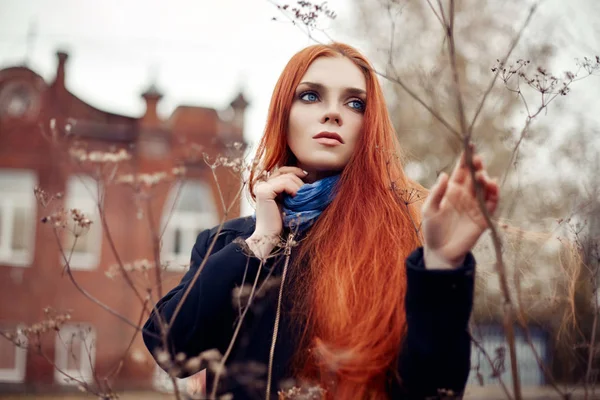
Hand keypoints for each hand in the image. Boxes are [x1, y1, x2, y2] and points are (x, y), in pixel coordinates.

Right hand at [246, 166, 306, 257]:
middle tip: (306, 192)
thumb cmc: (280, 223)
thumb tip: (307, 176)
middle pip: (285, 173)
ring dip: (298, 186)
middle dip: (299, 181)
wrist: (269, 237)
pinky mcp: (264, 192)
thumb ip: (291, 190)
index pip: (282, 171)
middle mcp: (262, 185)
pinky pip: (284, 184)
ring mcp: (262, 187)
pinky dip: (294, 189)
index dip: (295, 172)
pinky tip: (296, 198)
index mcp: (266, 186)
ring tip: (301, 198)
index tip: (306, 178)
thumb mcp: (287, 203)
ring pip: (287, 177)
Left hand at [421, 148, 498, 268]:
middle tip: (477, 159)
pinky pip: (491, 204)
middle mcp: (466, 196)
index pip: (461, 171)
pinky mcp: (483, 218)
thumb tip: (445, 174)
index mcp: (452, 191)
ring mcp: (475, 206)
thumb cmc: (432, 230)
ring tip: (482, 176)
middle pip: (474, 177)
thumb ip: (437, 193)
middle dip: (477, 166)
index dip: (465, 159)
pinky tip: (492, 185)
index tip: (469, 145)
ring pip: (484, 188)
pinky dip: (494, 194)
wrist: (440, 252)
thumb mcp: (430, 209)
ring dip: (485, 180)